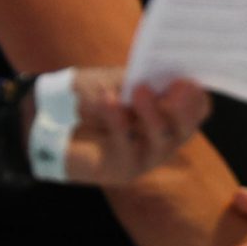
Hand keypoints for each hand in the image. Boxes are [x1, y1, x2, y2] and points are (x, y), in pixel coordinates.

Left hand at [48, 72, 209, 184]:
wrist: (50, 117)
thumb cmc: (88, 96)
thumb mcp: (117, 80)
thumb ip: (143, 80)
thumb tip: (170, 77)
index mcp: (167, 110)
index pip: (197, 109)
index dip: (197, 97)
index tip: (189, 80)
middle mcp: (163, 136)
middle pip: (186, 128)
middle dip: (184, 109)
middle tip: (177, 88)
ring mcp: (145, 155)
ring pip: (161, 139)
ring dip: (153, 113)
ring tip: (139, 90)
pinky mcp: (124, 168)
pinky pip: (126, 145)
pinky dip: (118, 120)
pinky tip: (108, 100)